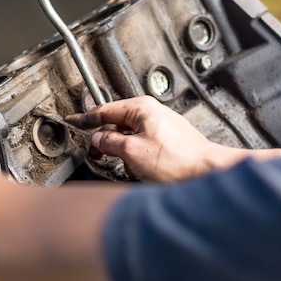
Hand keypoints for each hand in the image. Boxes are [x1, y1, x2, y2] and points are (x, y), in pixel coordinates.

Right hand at [65, 96, 217, 181]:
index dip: (85, 118)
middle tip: (95, 154)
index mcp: (141, 108)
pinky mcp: (168, 141)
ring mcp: (161, 126)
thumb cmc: (177, 161)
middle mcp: (152, 113)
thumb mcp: (131, 152)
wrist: (208, 173)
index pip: (104, 110)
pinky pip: (143, 145)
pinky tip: (142, 170)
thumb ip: (109, 143)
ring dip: (123, 152)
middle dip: (105, 140)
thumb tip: (98, 140)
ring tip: (128, 166)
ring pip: (130, 136)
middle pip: (117, 122)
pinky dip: (136, 157)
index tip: (72, 120)